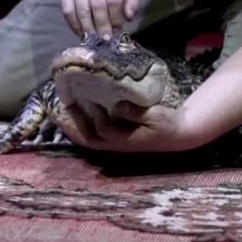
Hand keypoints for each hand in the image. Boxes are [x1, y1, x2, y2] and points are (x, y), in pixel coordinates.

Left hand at [52, 101, 199, 152]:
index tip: (89, 96)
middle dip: (74, 123)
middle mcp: (117, 144)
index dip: (95, 114)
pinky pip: (92, 134)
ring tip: (62, 108)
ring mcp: (114, 143)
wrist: (178, 135)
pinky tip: (75, 112)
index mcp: (127, 139)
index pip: (104, 128)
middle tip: (63, 104)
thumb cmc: (168, 124)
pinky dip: (81, 125)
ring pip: (88, 138)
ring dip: (73, 125)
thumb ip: (138, 113)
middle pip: (88, 138)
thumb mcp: (157, 117)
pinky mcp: (115, 138)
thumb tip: (119, 106)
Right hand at [60, 0, 138, 37]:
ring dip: (89, 29)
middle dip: (103, 26)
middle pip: (97, 6)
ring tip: (94, 41)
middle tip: (106, 40)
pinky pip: (68, 12)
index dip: (115, 19)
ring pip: (82, 11)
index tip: (117, 32)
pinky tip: (82, 34)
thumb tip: (128, 18)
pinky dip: (74, 26)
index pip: (113, 0)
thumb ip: (132, 2)